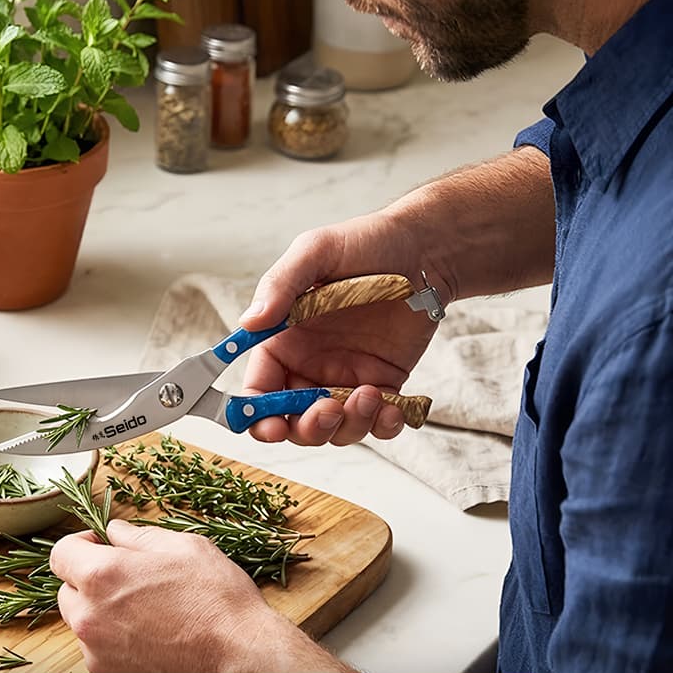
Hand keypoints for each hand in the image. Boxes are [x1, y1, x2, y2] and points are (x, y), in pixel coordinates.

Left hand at [49, 519, 333, 672]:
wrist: (241, 661)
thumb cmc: (218, 601)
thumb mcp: (184, 547)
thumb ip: (139, 537)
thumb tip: (115, 532)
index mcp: (102, 576)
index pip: (60, 554)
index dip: (80, 545)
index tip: (100, 545)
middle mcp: (89, 618)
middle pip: (66, 592)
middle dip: (89, 581)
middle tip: (128, 579)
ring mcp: (97, 655)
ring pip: (82, 625)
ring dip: (101, 614)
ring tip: (146, 612)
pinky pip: (99, 653)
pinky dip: (114, 644)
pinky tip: (151, 639)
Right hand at [242, 213, 445, 445]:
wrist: (424, 248)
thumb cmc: (365, 242)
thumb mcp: (316, 251)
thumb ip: (280, 286)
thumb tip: (248, 322)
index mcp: (284, 340)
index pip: (258, 390)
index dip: (258, 416)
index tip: (271, 426)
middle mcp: (310, 365)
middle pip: (293, 420)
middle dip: (308, 428)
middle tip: (329, 410)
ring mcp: (347, 378)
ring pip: (337, 429)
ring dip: (350, 425)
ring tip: (371, 394)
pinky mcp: (384, 385)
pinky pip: (378, 423)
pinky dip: (384, 426)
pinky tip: (393, 407)